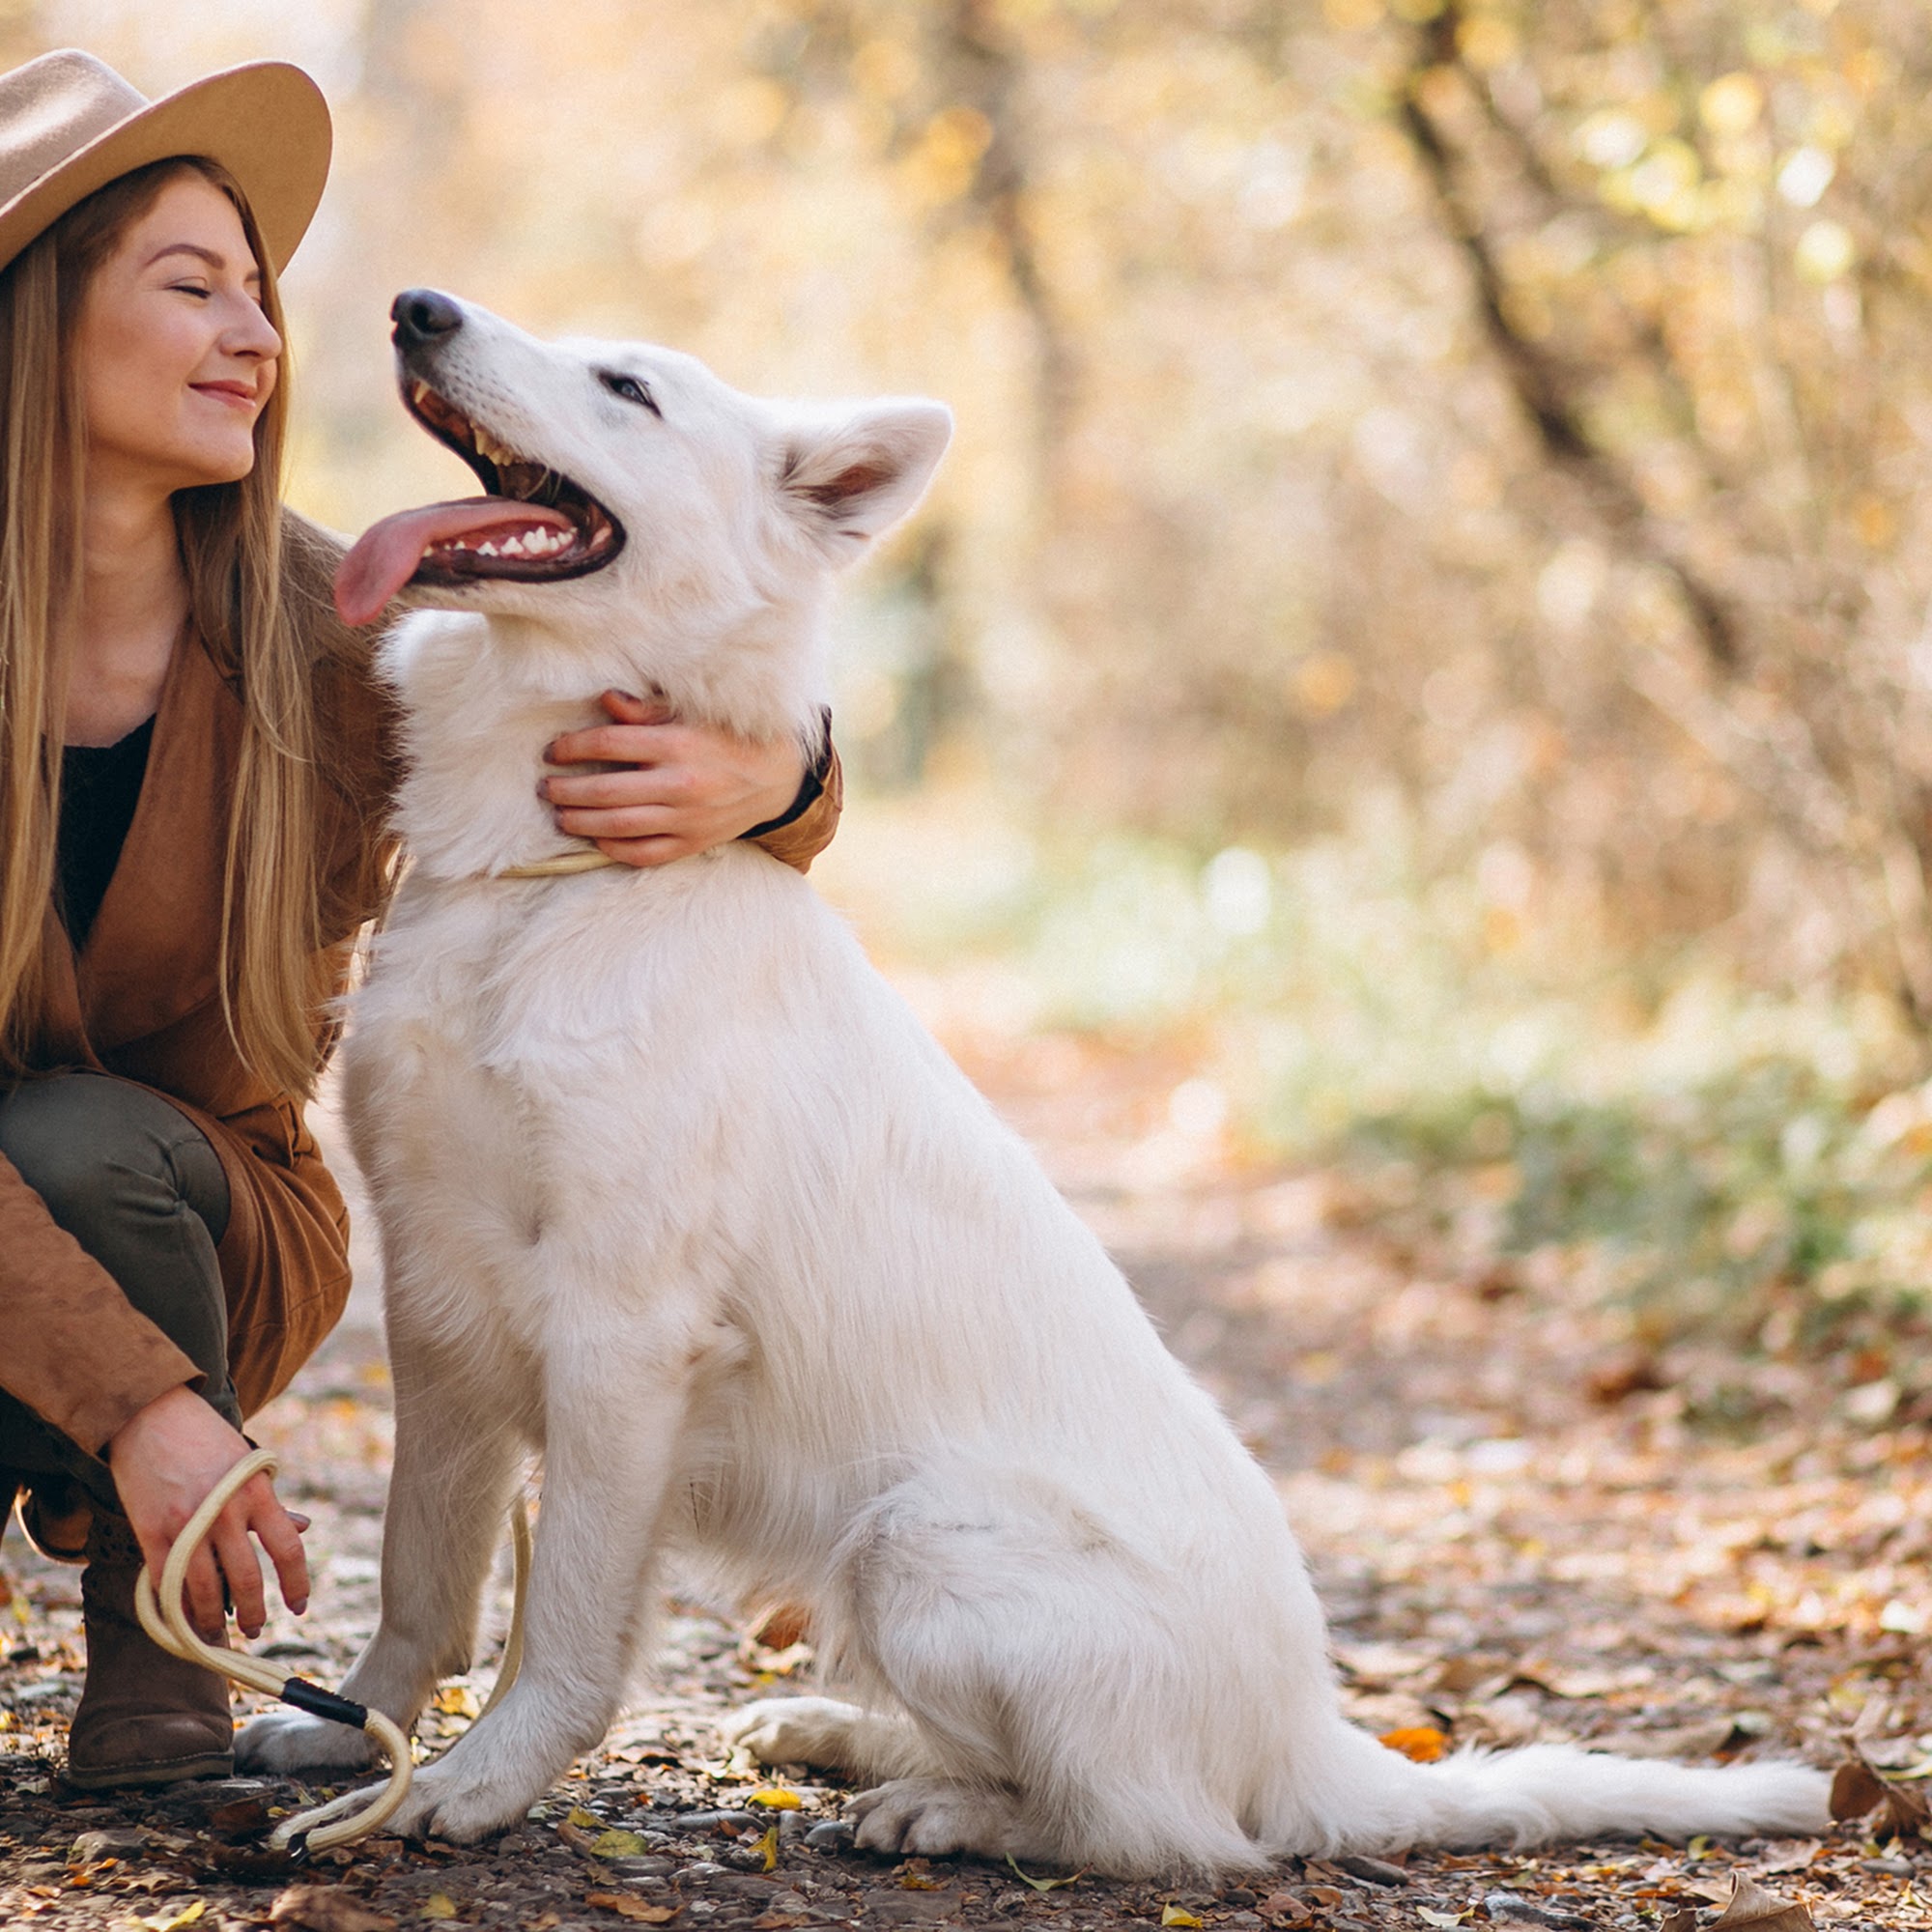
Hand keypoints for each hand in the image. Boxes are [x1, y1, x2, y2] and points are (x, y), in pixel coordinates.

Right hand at [106, 1385, 309, 1641]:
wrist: (151, 1414)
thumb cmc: (206, 1439)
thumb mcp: (249, 1464)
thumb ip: (271, 1502)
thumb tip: (304, 1528)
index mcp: (257, 1492)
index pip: (288, 1549)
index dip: (296, 1584)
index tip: (300, 1607)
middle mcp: (225, 1511)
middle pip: (246, 1579)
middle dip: (255, 1613)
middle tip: (258, 1631)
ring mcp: (186, 1524)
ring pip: (204, 1590)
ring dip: (213, 1621)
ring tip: (219, 1634)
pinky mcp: (150, 1532)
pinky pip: (166, 1583)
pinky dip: (176, 1608)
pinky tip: (184, 1621)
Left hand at [540, 690, 807, 867]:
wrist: (778, 778)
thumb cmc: (729, 738)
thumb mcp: (693, 714)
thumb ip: (647, 711)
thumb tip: (606, 701)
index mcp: (677, 744)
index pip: (609, 744)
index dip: (573, 747)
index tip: (552, 751)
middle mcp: (680, 784)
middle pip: (606, 791)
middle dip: (568, 790)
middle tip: (545, 788)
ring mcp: (687, 818)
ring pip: (620, 826)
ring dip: (582, 822)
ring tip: (560, 816)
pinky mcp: (693, 842)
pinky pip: (646, 853)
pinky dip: (616, 849)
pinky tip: (597, 840)